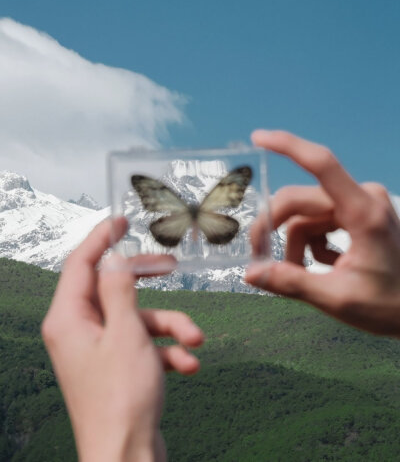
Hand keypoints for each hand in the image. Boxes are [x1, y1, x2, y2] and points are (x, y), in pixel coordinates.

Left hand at [42, 217, 203, 461]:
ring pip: (136, 319)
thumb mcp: (126, 333)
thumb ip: (119, 289)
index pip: (80, 264)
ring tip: (195, 340)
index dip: (100, 238)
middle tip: (171, 265)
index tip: (120, 220)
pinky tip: (188, 365)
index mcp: (68, 319)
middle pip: (113, 289)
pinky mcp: (117, 367)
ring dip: (169, 326)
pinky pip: (143, 345)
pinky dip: (167, 351)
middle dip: (147, 282)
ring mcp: (98, 351)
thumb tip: (114, 256)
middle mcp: (79, 332)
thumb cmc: (121, 400)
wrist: (128, 458)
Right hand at [246, 130, 399, 336]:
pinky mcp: (356, 213)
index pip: (322, 164)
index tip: (257, 137)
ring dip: (295, 244)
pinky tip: (326, 266)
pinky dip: (311, 244)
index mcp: (363, 212)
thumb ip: (292, 283)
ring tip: (303, 275)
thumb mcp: (338, 299)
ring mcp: (360, 205)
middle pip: (300, 200)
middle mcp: (362, 199)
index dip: (287, 146)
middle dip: (274, 226)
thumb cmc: (389, 305)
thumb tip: (250, 273)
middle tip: (258, 257)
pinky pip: (318, 222)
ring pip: (305, 215)